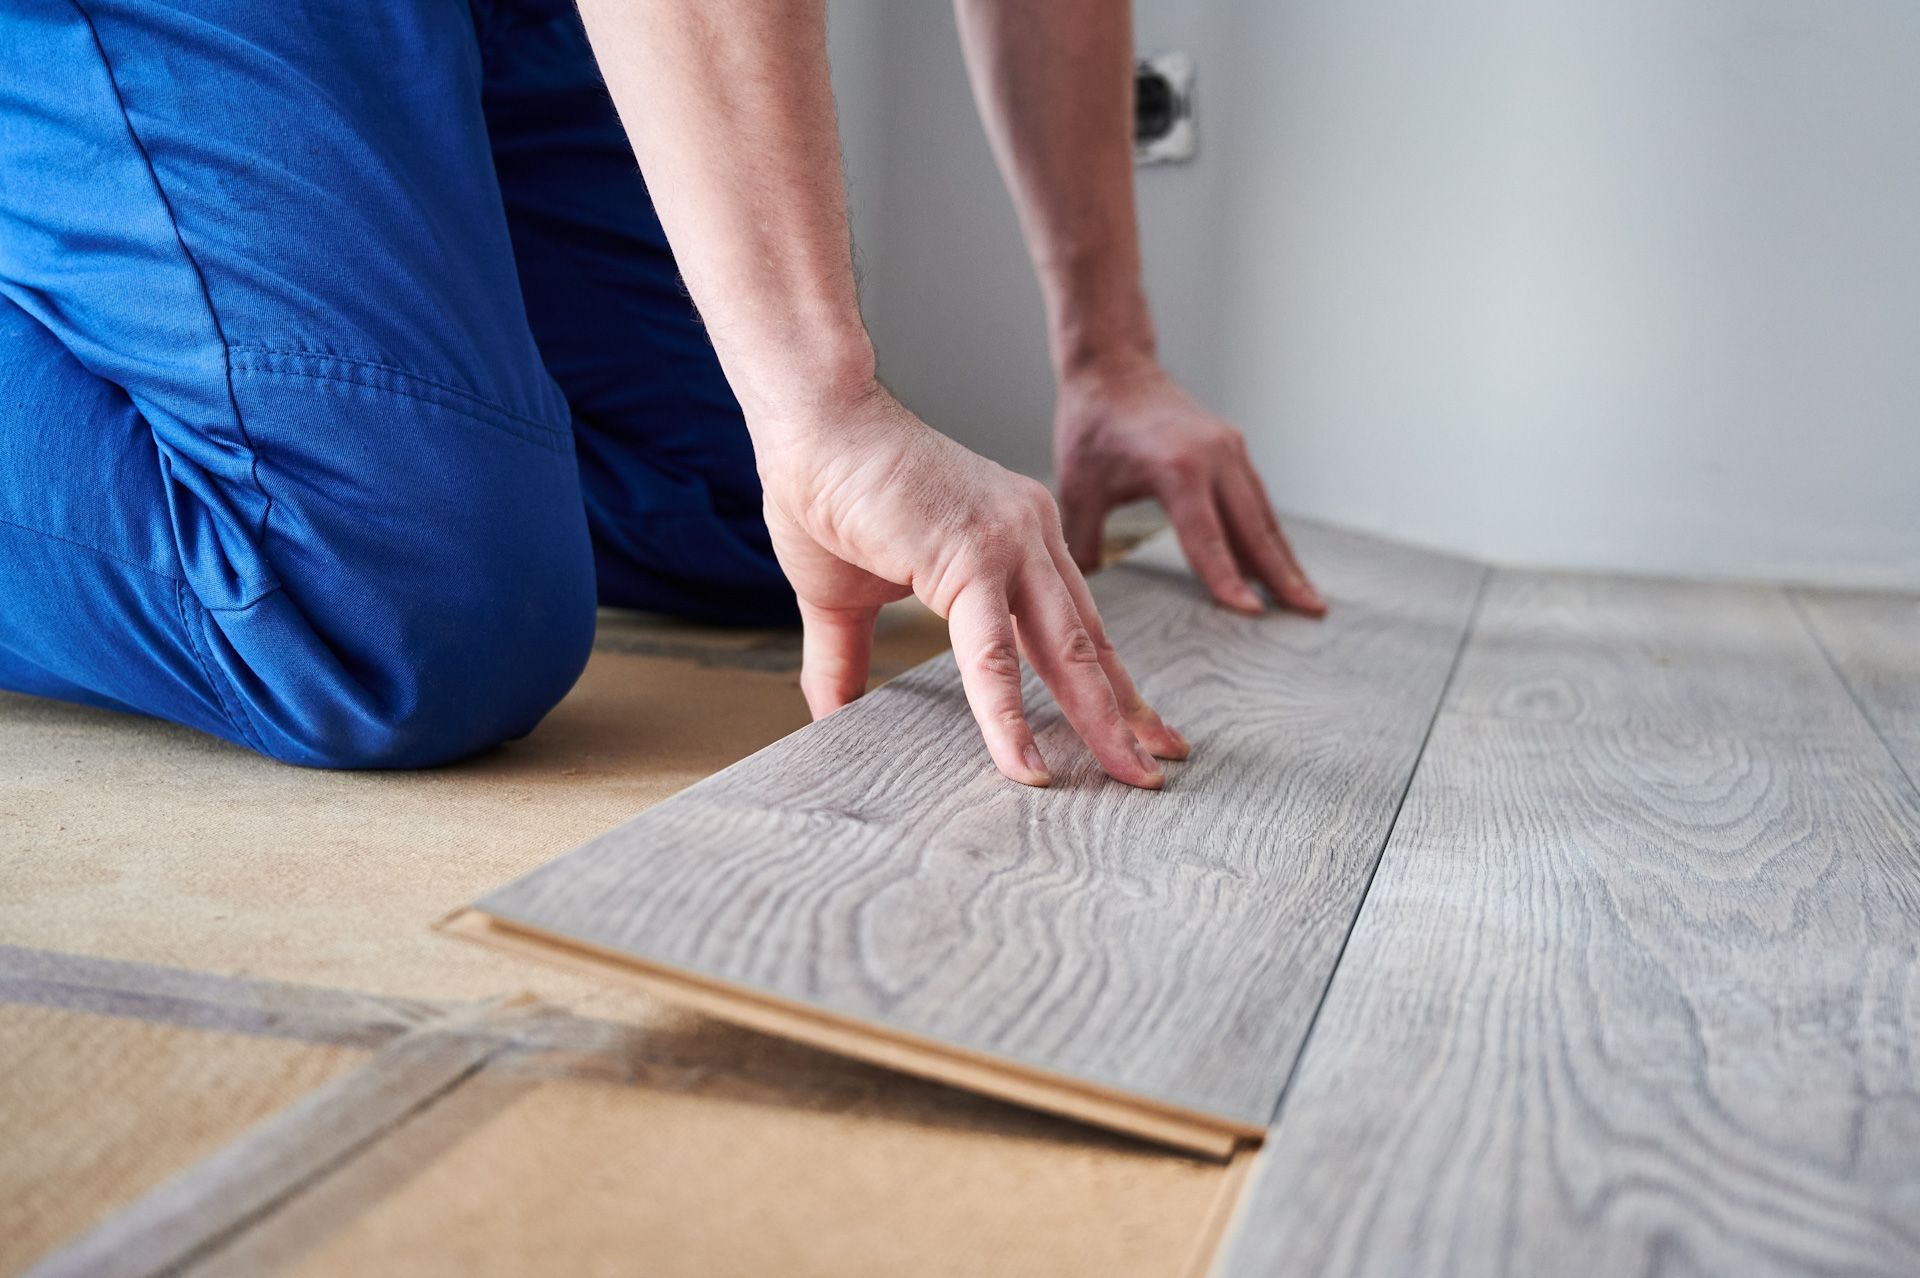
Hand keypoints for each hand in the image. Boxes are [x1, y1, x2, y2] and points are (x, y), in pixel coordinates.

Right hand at [755, 384, 1187, 788]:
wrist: (809, 423)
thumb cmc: (827, 494)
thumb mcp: (845, 598)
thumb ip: (848, 661)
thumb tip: (831, 719)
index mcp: (1016, 539)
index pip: (1075, 622)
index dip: (1108, 680)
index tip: (1139, 726)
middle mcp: (1030, 536)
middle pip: (1090, 641)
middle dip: (1128, 710)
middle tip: (1160, 768)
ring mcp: (1010, 543)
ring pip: (1065, 650)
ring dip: (1101, 720)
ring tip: (1131, 777)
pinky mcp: (972, 555)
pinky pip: (994, 655)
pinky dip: (1009, 715)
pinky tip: (1025, 765)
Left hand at [1054, 363, 1324, 616]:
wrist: (1112, 367)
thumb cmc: (1091, 427)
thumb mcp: (1077, 489)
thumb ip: (1083, 544)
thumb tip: (1082, 598)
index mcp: (1177, 468)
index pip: (1207, 538)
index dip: (1227, 579)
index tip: (1252, 614)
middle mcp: (1214, 457)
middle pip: (1254, 528)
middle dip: (1282, 575)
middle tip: (1310, 613)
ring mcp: (1229, 449)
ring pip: (1263, 514)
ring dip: (1285, 557)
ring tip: (1307, 598)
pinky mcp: (1232, 447)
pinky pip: (1256, 498)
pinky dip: (1268, 533)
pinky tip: (1277, 564)